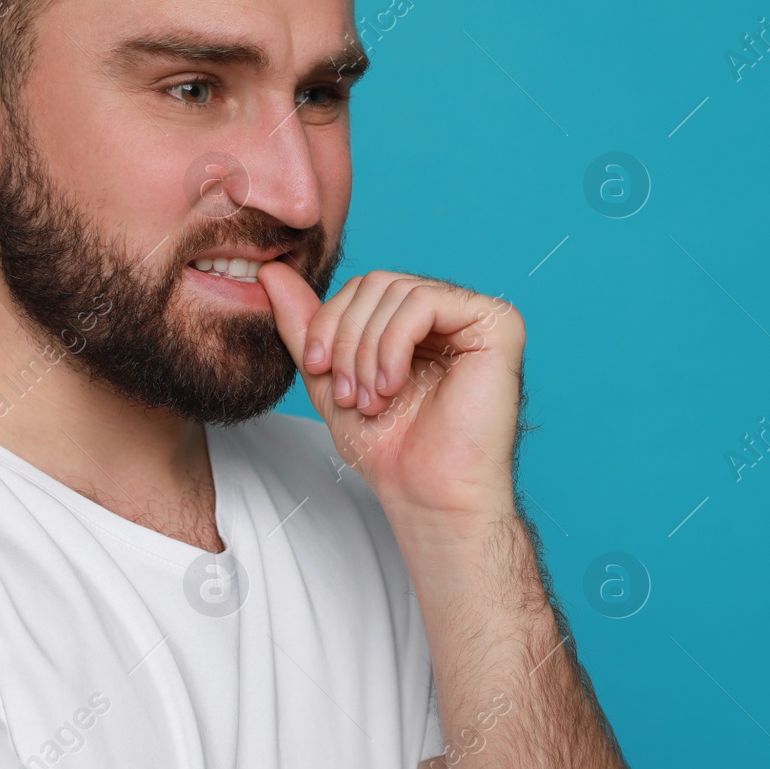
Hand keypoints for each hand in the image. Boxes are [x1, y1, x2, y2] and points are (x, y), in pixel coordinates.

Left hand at [258, 263, 524, 520]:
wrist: (429, 496)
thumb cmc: (392, 449)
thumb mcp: (331, 378)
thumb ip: (306, 326)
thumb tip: (271, 272)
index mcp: (417, 323)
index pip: (362, 288)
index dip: (329, 323)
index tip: (318, 372)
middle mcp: (450, 313)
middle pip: (377, 283)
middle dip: (347, 339)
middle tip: (347, 394)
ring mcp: (476, 316)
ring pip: (397, 291)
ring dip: (369, 350)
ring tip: (371, 399)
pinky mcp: (498, 325)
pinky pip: (426, 302)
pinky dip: (395, 344)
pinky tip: (393, 385)